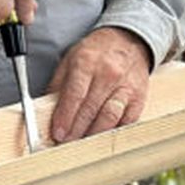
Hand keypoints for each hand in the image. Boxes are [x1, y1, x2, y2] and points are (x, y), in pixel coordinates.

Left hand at [48, 26, 152, 142]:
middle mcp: (108, 74)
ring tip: (81, 143)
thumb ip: (58, 84)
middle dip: (76, 131)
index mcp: (87, 63)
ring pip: (110, 117)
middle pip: (91, 109)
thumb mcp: (70, 59)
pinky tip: (102, 137)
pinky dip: (113, 132)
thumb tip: (45, 110)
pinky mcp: (138, 99)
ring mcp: (126, 87)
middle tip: (65, 144)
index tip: (58, 133)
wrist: (128, 40)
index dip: (65, 117)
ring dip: (93, 135)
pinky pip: (126, 121)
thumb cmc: (97, 52)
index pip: (75, 95)